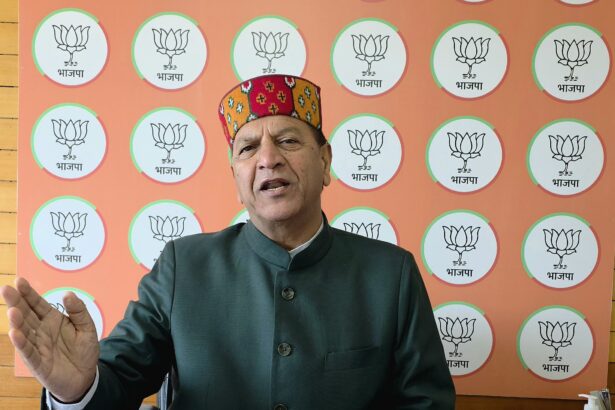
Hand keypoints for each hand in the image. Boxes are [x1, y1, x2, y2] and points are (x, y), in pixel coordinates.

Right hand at [1, 277, 98, 401]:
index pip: (37, 304)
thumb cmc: (84, 350)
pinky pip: (29, 352)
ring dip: (17, 322)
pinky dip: (22, 343)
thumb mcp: (87, 327)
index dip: (28, 293)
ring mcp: (38, 346)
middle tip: (6, 289)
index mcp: (52, 319)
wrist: (86, 376)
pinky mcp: (38, 363)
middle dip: (16, 302)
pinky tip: (15, 333)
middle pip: (26, 314)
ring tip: (12, 311)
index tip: (19, 280)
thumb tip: (68, 294)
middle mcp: (41, 331)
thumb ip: (79, 311)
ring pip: (24, 332)